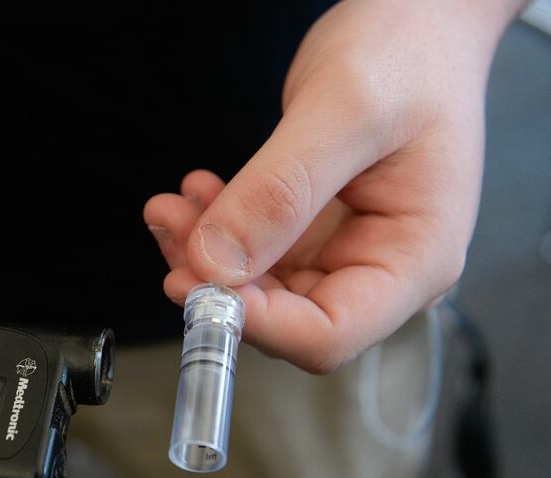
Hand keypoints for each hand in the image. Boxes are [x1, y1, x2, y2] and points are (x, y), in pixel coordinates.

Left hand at [144, 0, 517, 372]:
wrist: (417, 21)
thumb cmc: (410, 55)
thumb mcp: (344, 112)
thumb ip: (280, 191)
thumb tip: (218, 263)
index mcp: (414, 259)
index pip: (328, 334)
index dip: (257, 323)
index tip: (196, 285)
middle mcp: (380, 267)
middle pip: (285, 316)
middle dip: (218, 282)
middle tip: (173, 231)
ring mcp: (344, 251)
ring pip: (259, 286)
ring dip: (206, 254)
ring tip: (175, 206)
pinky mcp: (314, 231)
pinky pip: (254, 251)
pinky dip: (216, 230)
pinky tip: (198, 194)